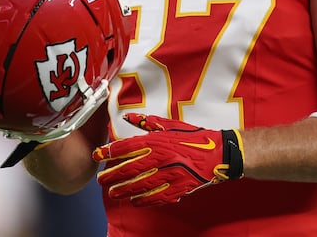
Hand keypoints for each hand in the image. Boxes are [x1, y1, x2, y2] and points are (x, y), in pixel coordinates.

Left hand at [92, 113, 243, 206]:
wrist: (219, 152)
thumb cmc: (193, 137)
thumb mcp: (170, 124)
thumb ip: (147, 122)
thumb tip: (128, 116)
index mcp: (158, 140)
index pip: (127, 146)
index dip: (109, 152)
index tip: (97, 155)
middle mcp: (161, 157)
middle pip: (130, 168)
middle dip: (112, 174)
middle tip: (100, 180)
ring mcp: (170, 174)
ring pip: (141, 184)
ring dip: (124, 190)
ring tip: (113, 193)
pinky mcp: (179, 188)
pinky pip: (157, 196)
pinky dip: (144, 200)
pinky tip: (134, 201)